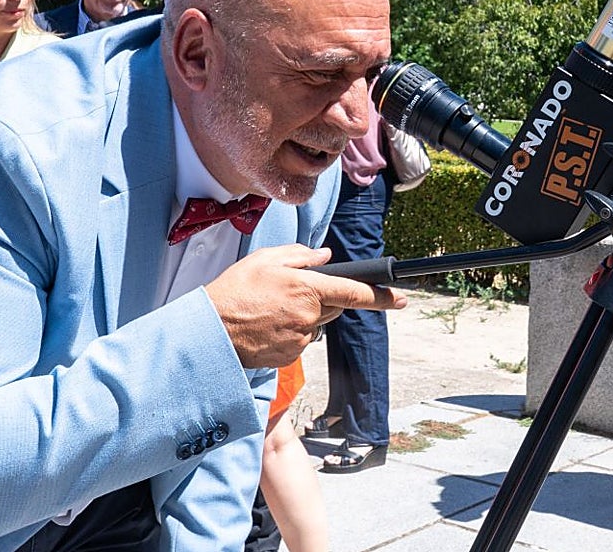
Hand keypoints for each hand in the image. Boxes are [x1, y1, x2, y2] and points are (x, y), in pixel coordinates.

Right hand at [205, 244, 406, 367]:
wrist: (211, 331)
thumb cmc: (234, 290)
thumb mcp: (265, 259)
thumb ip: (301, 255)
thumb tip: (325, 257)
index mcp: (307, 288)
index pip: (354, 291)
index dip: (382, 296)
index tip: (402, 298)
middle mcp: (309, 315)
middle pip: (332, 306)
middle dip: (320, 298)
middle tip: (286, 292)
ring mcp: (301, 339)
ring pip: (315, 324)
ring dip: (302, 316)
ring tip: (269, 309)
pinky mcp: (290, 356)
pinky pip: (300, 340)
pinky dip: (289, 333)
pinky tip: (266, 326)